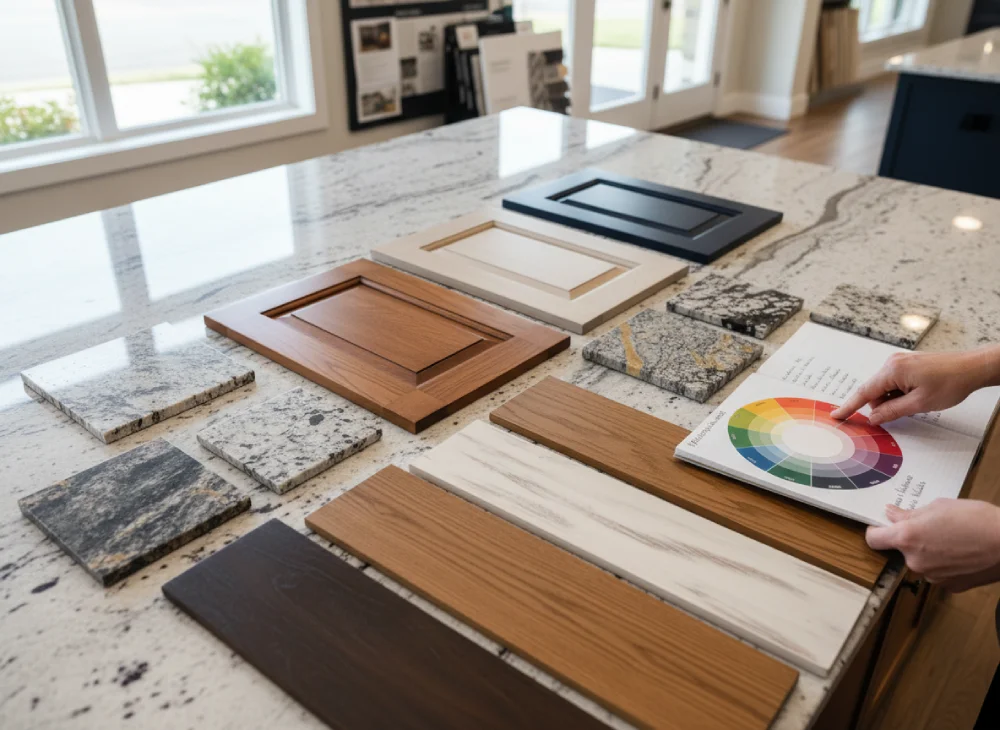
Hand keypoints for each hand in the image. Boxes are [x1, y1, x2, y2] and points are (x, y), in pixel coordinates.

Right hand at [831, 350, 991, 424]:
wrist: (972, 367)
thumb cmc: (951, 382)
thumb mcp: (920, 403)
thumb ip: (892, 411)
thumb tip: (873, 418)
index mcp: (892, 370)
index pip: (864, 392)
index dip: (849, 406)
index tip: (836, 415)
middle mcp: (892, 363)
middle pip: (875, 391)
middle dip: (883, 405)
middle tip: (905, 412)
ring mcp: (900, 362)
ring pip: (885, 388)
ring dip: (895, 400)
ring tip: (919, 401)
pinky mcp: (907, 364)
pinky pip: (894, 382)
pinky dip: (900, 393)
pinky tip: (917, 395)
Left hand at [866, 499, 999, 591]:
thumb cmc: (977, 520)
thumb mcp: (940, 507)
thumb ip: (910, 514)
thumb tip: (891, 514)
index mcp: (907, 538)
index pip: (874, 539)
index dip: (876, 531)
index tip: (882, 526)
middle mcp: (915, 561)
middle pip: (902, 550)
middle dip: (912, 540)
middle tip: (933, 528)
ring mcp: (933, 577)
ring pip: (922, 562)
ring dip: (930, 553)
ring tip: (954, 540)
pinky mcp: (950, 586)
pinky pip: (939, 573)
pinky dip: (946, 565)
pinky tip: (963, 554)